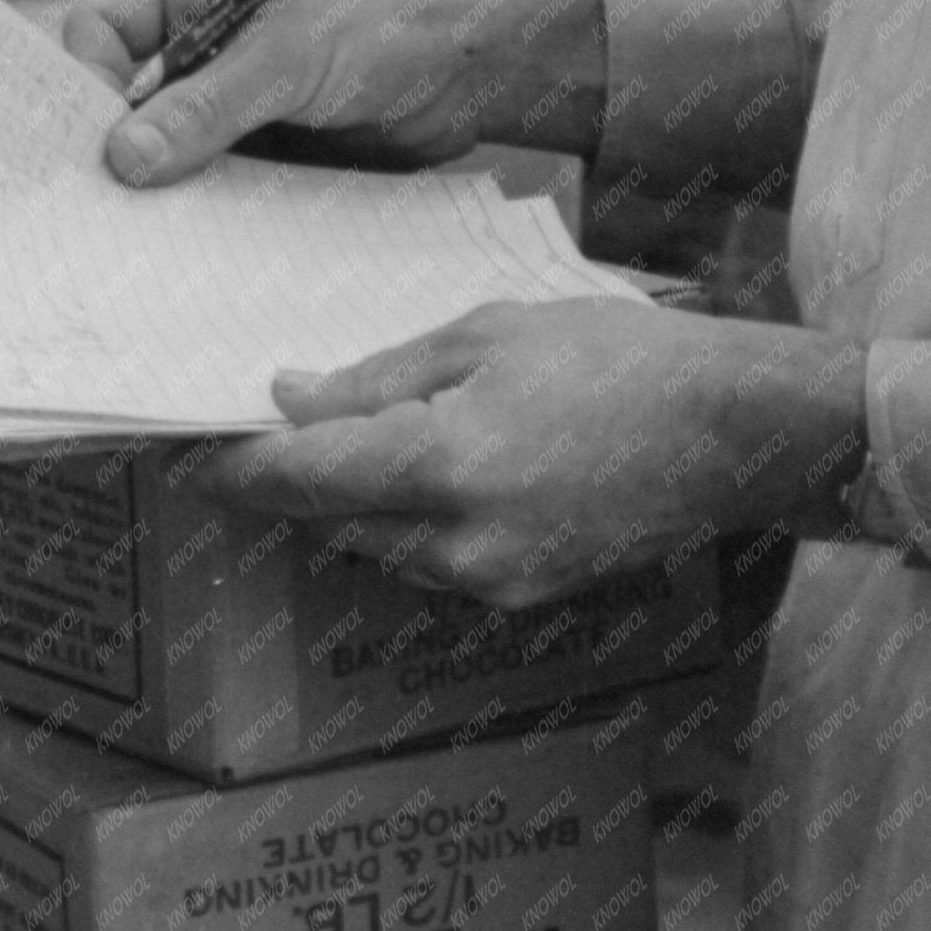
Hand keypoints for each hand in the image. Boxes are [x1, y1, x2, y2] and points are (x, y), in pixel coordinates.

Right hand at [61, 0, 605, 187]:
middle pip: (125, 93)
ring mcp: (234, 95)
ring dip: (160, 185)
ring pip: (166, 144)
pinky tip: (193, 242)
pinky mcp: (265, 146)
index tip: (97, 146)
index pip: (104, 27)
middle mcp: (206, 38)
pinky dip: (201, 208)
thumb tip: (122, 157)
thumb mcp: (292, 59)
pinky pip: (212, 179)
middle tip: (106, 205)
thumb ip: (207, 107)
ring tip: (146, 234)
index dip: (90, 83)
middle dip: (116, 143)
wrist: (483, 71)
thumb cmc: (393, 25)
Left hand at [187, 299, 869, 607]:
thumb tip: (291, 397)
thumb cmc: (623, 359)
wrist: (739, 432)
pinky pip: (436, 562)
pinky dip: (420, 521)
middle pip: (332, 519)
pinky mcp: (526, 595)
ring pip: (380, 547)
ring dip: (363, 501)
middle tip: (288, 425)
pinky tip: (451, 467)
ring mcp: (493, 579)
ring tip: (385, 436)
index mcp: (441, 462)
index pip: (299, 477)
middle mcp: (457, 540)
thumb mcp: (490, 335)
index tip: (192, 448)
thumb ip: (379, 376)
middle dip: (306, 478)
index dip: (236, 465)